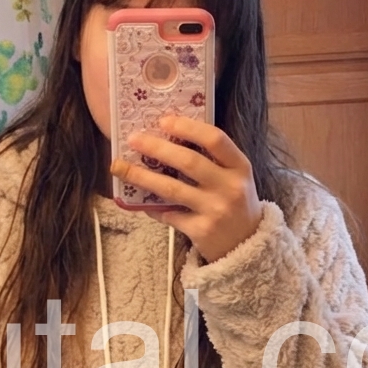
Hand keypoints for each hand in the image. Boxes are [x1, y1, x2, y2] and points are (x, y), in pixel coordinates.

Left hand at [111, 115, 262, 263]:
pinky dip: (152, 208)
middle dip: (157, 147)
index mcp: (240, 166)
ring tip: (120, 167)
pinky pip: (169, 215)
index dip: (187, 127)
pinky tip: (142, 203)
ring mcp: (216, 210)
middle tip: (133, 139)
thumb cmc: (234, 203)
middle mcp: (230, 187)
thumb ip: (211, 160)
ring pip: (171, 188)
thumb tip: (167, 139)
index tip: (163, 121)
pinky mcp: (202, 231)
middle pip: (188, 161)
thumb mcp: (233, 177)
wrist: (247, 246)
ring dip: (142, 176)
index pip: (215, 139)